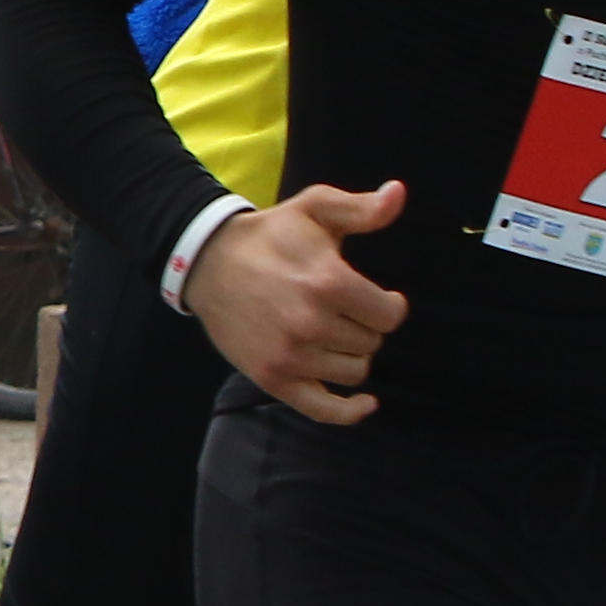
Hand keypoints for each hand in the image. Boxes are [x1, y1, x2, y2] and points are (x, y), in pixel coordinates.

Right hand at [185, 179, 409, 422]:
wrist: (208, 263)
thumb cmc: (270, 236)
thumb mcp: (314, 209)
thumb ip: (361, 208)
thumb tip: (397, 195)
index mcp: (328, 282)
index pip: (389, 315)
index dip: (388, 305)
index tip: (377, 299)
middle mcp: (311, 324)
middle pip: (371, 342)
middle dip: (365, 326)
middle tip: (344, 311)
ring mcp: (290, 355)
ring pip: (353, 372)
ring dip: (351, 354)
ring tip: (334, 334)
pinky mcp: (273, 377)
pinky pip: (324, 409)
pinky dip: (350, 411)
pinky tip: (366, 403)